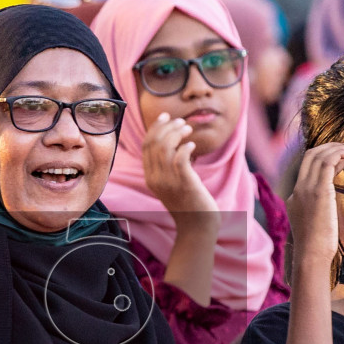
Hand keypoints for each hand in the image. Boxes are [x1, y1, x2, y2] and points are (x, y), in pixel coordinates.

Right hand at [142, 112, 219, 229]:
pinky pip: (180, 158)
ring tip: (188, 129)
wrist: (197, 227)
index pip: (146, 146)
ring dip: (177, 133)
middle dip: (167, 127)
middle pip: (154, 143)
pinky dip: (186, 147)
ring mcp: (169, 182)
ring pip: (166, 147)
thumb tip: (173, 144)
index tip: (165, 117)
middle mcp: (156, 179)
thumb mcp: (172, 184)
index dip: (155, 128)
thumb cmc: (189, 204)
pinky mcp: (184, 184)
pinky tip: (193, 144)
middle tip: (181, 122)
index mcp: (150, 178)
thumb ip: (168, 167)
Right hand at [287, 141, 343, 266]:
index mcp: (295, 198)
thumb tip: (331, 203)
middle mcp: (298, 190)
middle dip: (328, 148)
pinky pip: (326, 162)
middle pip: (309, 157)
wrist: (311, 255)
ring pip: (318, 156)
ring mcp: (305, 189)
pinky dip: (337, 154)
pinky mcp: (318, 190)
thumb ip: (321, 210)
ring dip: (336, 148)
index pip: (307, 169)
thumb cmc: (317, 247)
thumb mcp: (316, 224)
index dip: (323, 159)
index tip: (339, 160)